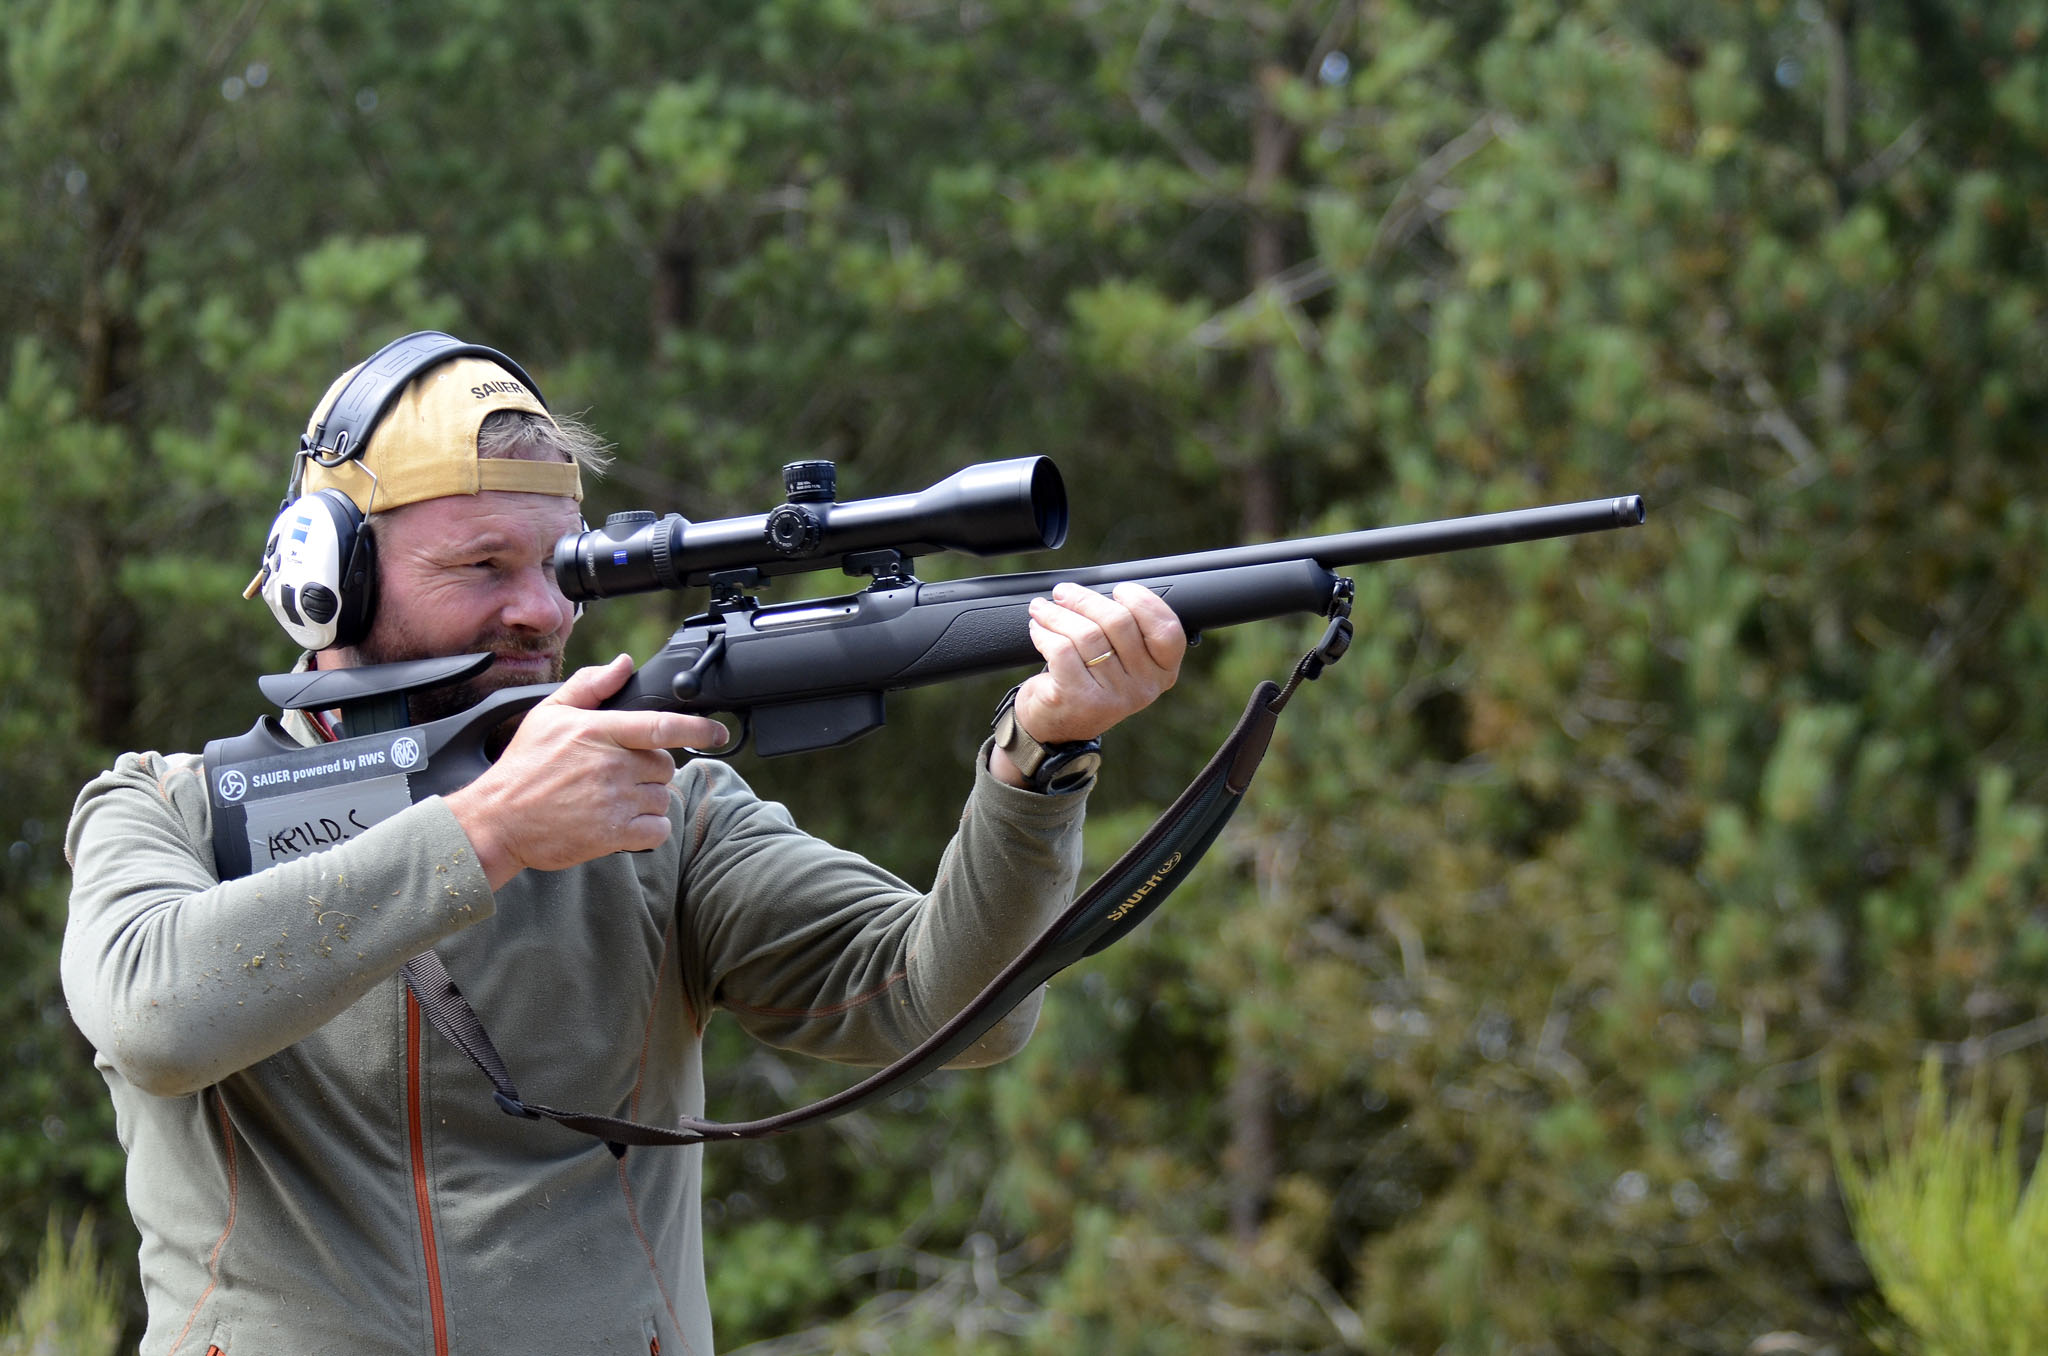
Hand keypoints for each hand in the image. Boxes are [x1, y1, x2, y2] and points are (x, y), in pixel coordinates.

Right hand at [444, 655, 728, 887]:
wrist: (498, 820)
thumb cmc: (524, 767)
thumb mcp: (549, 714)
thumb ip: (590, 686)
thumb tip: (624, 664)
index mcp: (599, 731)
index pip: (663, 726)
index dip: (698, 728)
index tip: (719, 733)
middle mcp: (611, 765)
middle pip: (665, 764)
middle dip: (650, 769)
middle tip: (619, 774)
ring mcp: (615, 801)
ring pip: (663, 796)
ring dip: (648, 799)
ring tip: (614, 799)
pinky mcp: (614, 834)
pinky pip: (657, 829)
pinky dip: (649, 829)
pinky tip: (624, 823)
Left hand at [993, 583, 1184, 786]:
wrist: (1055, 725)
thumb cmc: (1088, 681)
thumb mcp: (1120, 660)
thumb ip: (1125, 630)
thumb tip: (1098, 589)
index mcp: (1162, 673)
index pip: (1167, 630)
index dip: (1144, 602)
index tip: (1119, 589)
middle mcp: (1144, 688)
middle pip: (1119, 622)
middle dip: (1085, 599)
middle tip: (1063, 592)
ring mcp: (1113, 697)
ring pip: (1086, 634)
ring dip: (1057, 614)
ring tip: (1042, 609)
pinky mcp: (1080, 699)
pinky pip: (1062, 650)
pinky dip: (1045, 633)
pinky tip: (1038, 629)